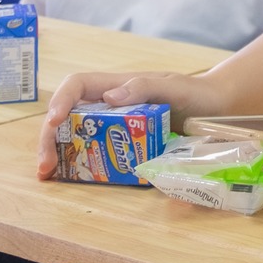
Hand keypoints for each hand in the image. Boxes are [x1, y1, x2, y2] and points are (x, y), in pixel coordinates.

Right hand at [36, 70, 227, 178]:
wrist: (217, 108)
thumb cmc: (197, 92)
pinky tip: (69, 178)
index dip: (61, 101)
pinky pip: (94, 151)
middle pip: (68, 115)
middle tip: (45, 164)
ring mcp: (114, 125)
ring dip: (58, 152)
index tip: (55, 122)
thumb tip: (109, 95)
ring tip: (49, 173)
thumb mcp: (174, 87)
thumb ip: (145, 87)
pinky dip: (78, 163)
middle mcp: (109, 104)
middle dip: (49, 136)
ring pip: (75, 134)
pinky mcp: (122, 144)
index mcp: (118, 85)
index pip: (78, 85)